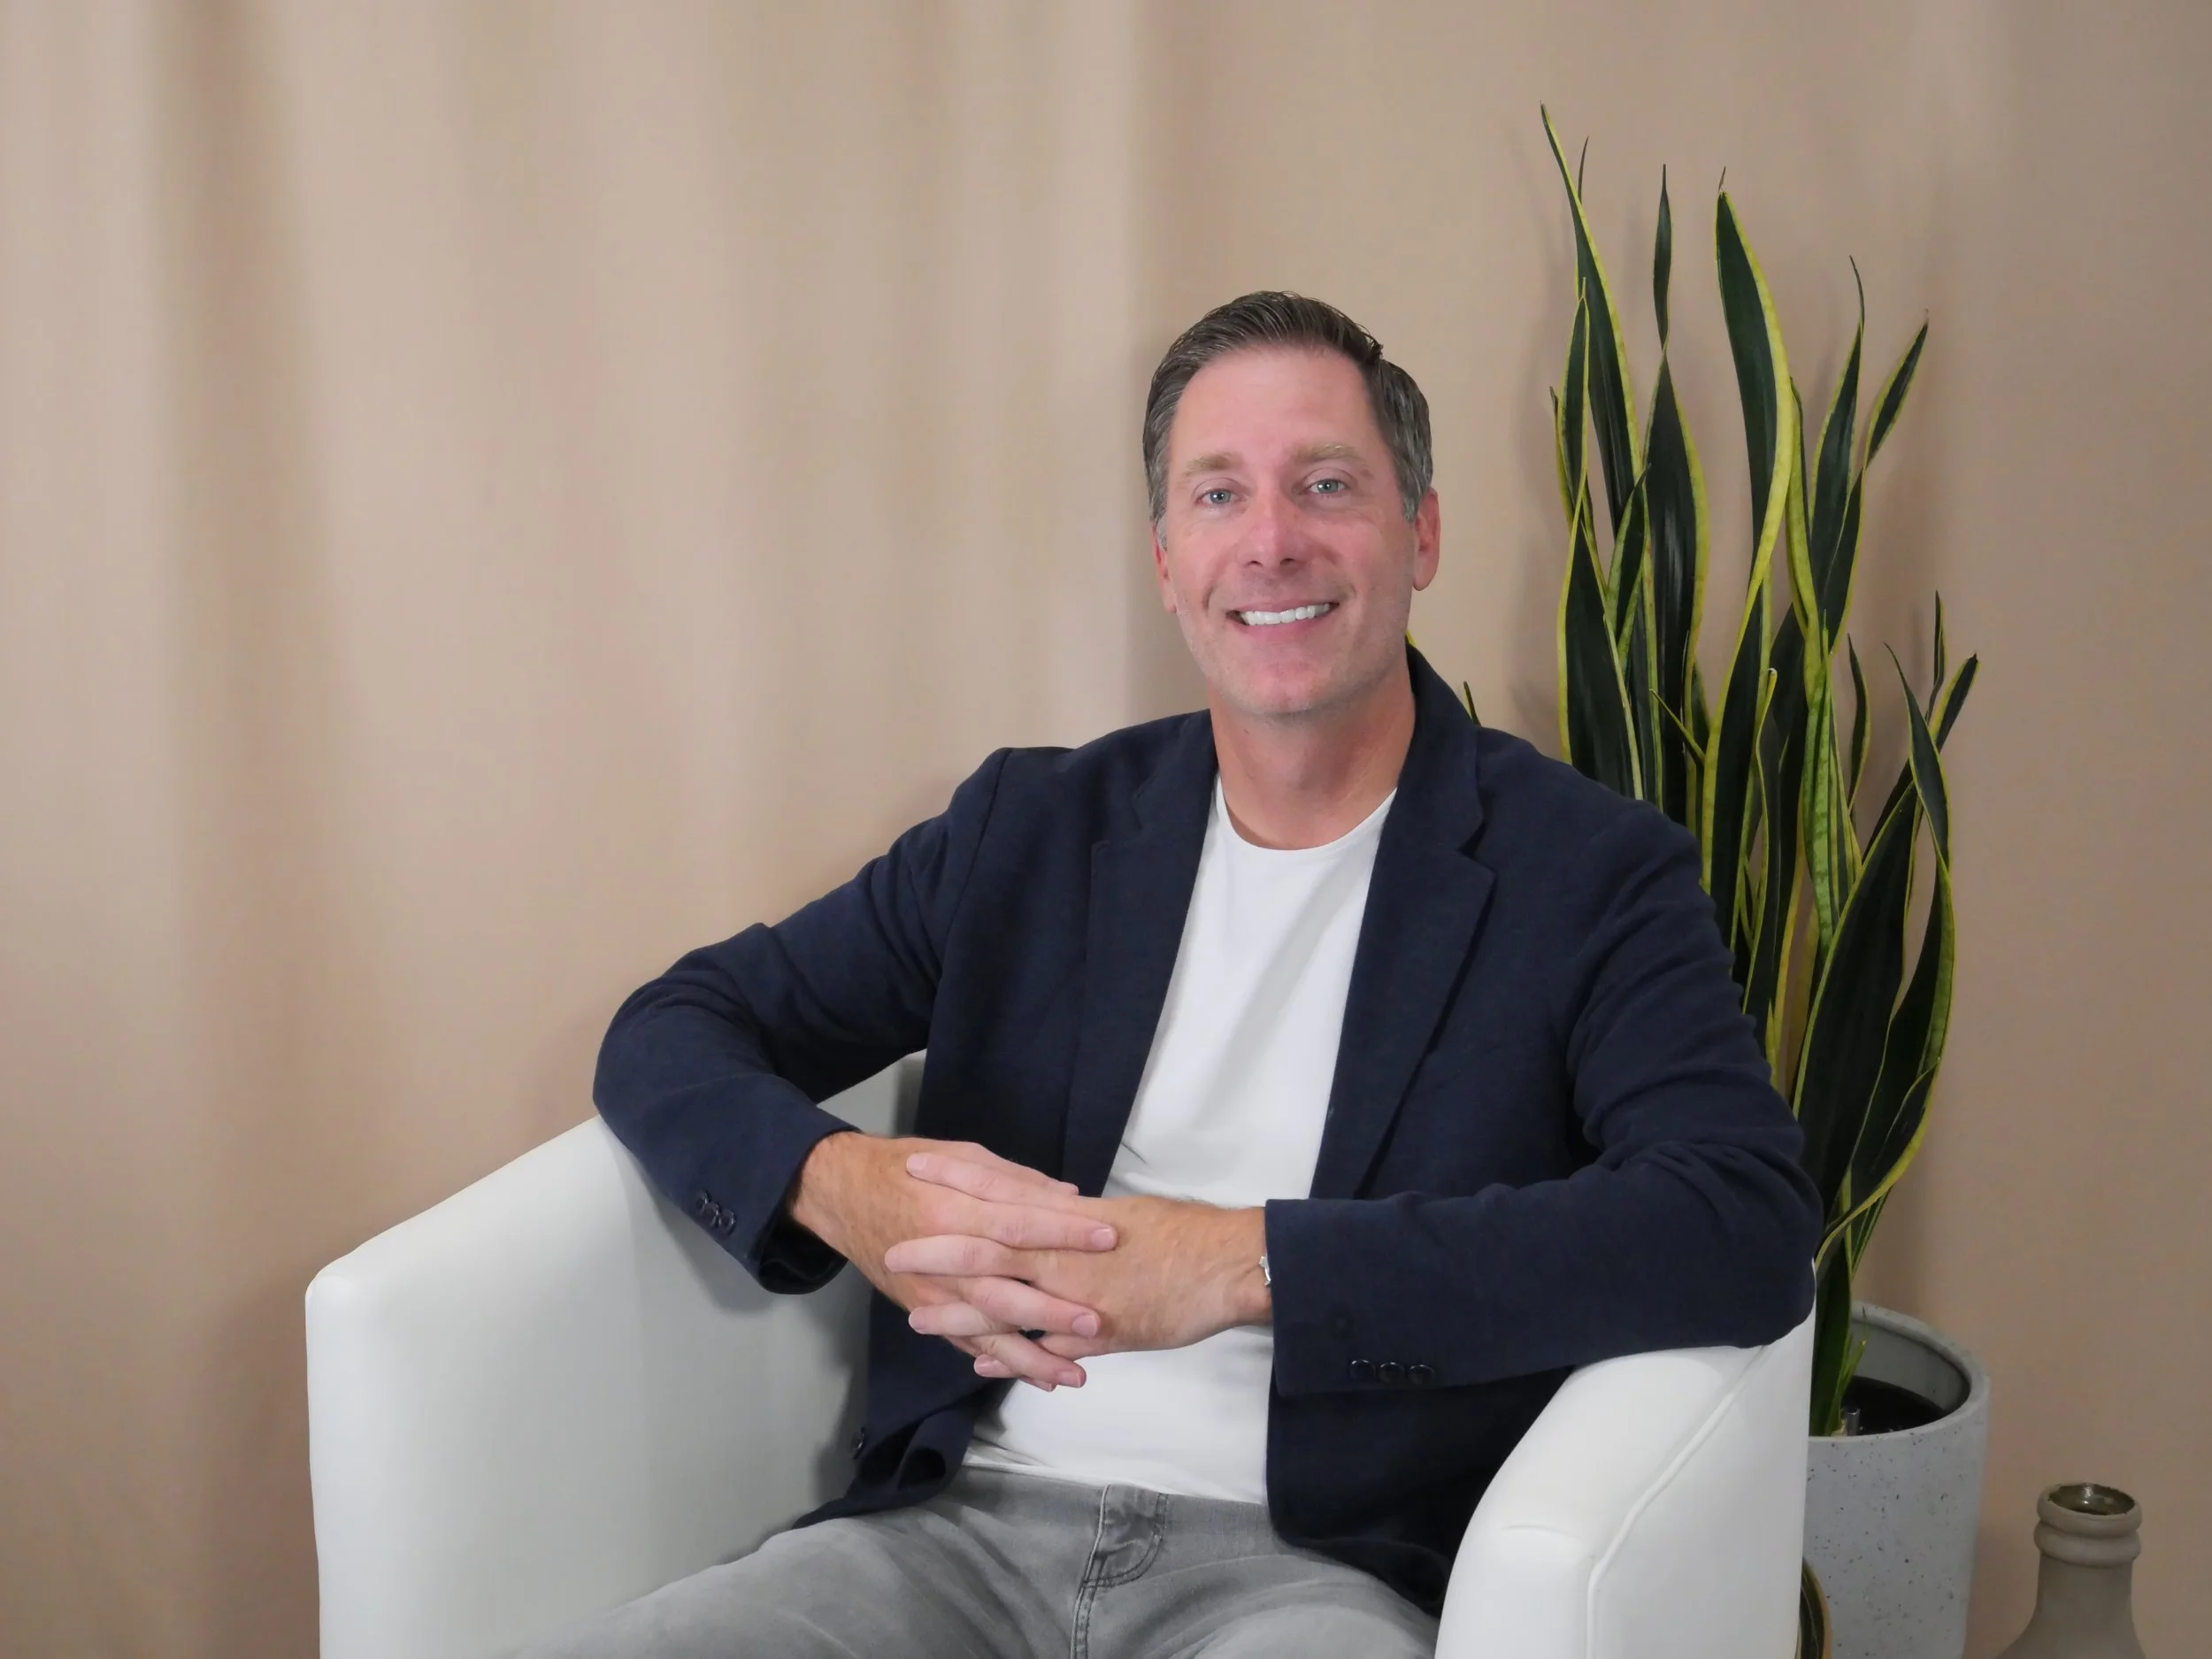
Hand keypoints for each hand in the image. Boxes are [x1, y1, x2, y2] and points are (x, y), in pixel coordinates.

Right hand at [787, 1133, 1113, 1388]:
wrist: (842, 1194)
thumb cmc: (905, 1168)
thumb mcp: (958, 1155)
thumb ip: (1012, 1180)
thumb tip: (1068, 1196)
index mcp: (954, 1209)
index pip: (1017, 1224)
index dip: (1063, 1232)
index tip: (1109, 1238)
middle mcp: (942, 1259)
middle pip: (1002, 1290)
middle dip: (1050, 1312)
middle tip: (1097, 1322)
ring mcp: (931, 1292)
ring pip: (985, 1330)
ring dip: (1029, 1356)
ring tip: (1074, 1376)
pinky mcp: (923, 1309)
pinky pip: (964, 1342)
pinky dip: (998, 1362)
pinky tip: (1035, 1377)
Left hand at [886, 1174, 1269, 1380]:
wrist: (1231, 1265)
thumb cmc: (1184, 1236)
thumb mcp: (1125, 1219)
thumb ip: (1081, 1227)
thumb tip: (1053, 1216)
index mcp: (1074, 1219)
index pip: (1005, 1192)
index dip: (960, 1179)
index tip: (919, 1164)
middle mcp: (1071, 1255)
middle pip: (993, 1248)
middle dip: (941, 1249)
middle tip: (894, 1246)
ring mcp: (1084, 1297)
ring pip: (1012, 1304)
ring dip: (962, 1312)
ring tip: (918, 1317)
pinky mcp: (1105, 1333)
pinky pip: (1050, 1349)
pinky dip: (1016, 1357)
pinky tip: (982, 1365)